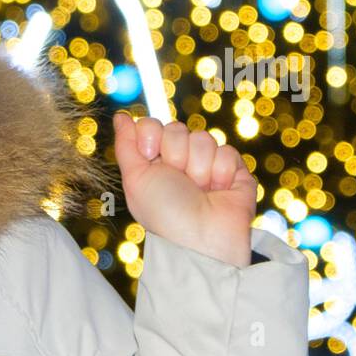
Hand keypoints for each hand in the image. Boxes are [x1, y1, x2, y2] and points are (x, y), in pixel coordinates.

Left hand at [112, 113, 255, 268]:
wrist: (201, 237)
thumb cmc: (164, 213)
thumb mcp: (135, 179)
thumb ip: (126, 145)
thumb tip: (121, 117)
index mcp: (154, 161)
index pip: (152, 124)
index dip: (151, 135)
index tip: (150, 156)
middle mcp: (180, 160)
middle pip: (176, 127)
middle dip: (175, 153)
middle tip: (178, 179)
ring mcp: (208, 164)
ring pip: (203, 137)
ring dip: (198, 166)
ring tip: (199, 190)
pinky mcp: (234, 170)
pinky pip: (227, 151)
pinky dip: (220, 172)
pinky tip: (217, 191)